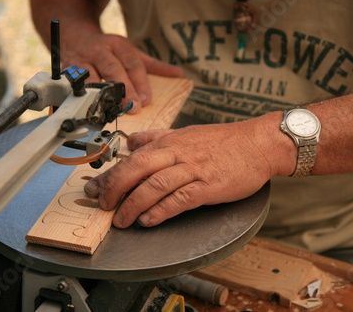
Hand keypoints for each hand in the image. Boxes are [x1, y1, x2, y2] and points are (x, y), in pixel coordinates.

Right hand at [62, 33, 184, 112]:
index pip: (133, 63)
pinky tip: (88, 108)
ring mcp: (82, 59)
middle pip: (113, 69)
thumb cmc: (107, 50)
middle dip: (123, 89)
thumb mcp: (131, 53)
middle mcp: (100, 50)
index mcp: (118, 45)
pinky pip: (74, 84)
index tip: (146, 100)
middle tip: (132, 106)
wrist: (74, 36)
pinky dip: (80, 96)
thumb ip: (154, 66)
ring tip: (110, 110)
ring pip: (92, 77)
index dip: (140, 82)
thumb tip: (179, 74)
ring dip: (101, 95)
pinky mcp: (67, 69)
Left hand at [84, 115, 291, 227]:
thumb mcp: (186, 132)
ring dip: (134, 203)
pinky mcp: (209, 185)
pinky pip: (181, 198)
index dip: (110, 174)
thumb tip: (132, 141)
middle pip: (138, 168)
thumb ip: (157, 137)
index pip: (132, 157)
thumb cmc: (224, 141)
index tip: (94, 188)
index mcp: (170, 142)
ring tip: (121, 219)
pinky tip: (149, 220)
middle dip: (115, 187)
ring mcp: (194, 169)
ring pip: (156, 184)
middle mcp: (177, 153)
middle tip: (102, 204)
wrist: (259, 143)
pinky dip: (162, 210)